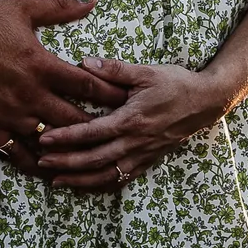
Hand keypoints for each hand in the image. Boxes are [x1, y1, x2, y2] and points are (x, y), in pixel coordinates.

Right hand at [0, 0, 123, 152]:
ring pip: (49, 140)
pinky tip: (48, 167)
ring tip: (89, 155)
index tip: (128, 101)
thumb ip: (60, 6)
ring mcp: (9, 114)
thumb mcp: (22, 8)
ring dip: (69, 147)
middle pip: (74, 118)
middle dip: (98, 126)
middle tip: (116, 133)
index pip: (87, 85)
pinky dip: (34, 162)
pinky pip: (16, 152)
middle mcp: (29, 94)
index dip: (111, 94)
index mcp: (41, 65)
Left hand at [21, 57, 235, 192]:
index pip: (92, 133)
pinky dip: (101, 184)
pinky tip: (86, 184)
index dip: (66, 137)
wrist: (206, 102)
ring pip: (107, 175)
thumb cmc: (176, 84)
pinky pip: (121, 178)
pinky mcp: (149, 160)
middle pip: (94, 159)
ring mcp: (143, 154)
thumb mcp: (146, 71)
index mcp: (131, 120)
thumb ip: (114, 70)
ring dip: (80, 180)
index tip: (44, 139)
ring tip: (56, 180)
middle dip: (66, 163)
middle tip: (41, 163)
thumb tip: (84, 62)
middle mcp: (135, 142)